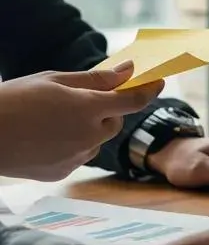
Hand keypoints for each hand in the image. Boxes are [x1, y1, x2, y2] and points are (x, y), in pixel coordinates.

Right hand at [0, 63, 163, 180]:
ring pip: (97, 140)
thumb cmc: (14, 100)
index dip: (149, 90)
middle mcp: (88, 135)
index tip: (159, 81)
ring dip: (89, 129)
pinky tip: (46, 138)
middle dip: (107, 111)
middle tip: (81, 102)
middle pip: (115, 123)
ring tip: (53, 120)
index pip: (133, 101)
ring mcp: (75, 157)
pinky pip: (79, 156)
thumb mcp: (54, 81)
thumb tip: (128, 71)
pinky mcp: (62, 173)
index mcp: (88, 109)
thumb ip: (96, 80)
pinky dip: (72, 146)